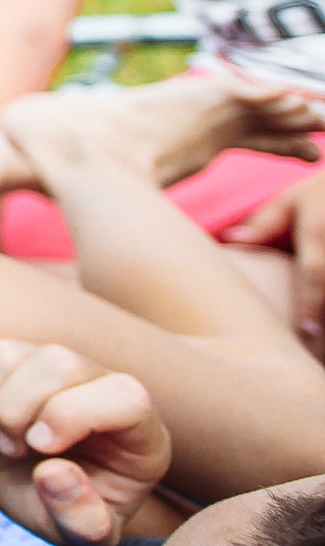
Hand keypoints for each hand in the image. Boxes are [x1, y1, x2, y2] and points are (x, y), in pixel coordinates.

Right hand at [0, 340, 169, 545]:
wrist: (32, 495)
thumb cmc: (70, 511)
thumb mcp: (87, 535)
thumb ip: (82, 517)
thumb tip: (53, 473)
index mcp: (136, 426)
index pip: (124, 395)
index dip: (75, 416)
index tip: (41, 449)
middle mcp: (93, 381)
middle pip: (56, 362)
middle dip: (19, 412)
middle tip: (14, 450)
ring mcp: (42, 363)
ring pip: (4, 355)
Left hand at [226, 168, 324, 355]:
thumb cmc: (317, 195)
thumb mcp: (290, 202)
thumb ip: (264, 224)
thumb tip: (230, 239)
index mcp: (318, 234)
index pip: (316, 273)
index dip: (313, 303)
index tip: (309, 332)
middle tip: (316, 348)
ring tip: (320, 349)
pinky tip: (323, 343)